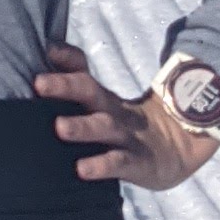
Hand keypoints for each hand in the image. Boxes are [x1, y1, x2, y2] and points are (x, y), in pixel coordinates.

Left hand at [33, 43, 219, 191]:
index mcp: (102, 98)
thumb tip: (45, 60)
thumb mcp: (104, 108)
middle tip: (39, 83)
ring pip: (104, 128)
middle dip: (65, 86)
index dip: (67, 59)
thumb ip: (75, 92)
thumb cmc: (126, 128)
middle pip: (91, 92)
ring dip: (82, 126)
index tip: (48, 50)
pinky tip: (82, 169)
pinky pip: (118, 163)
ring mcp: (127, 137)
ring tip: (60, 127)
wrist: (180, 148)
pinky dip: (101, 165)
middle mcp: (113, 112)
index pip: (84, 72)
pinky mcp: (139, 164)